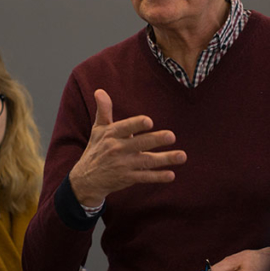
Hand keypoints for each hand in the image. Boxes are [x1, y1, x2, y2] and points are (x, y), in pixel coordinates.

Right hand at [69, 89, 186, 205]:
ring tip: (182, 156)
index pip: (125, 128)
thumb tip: (100, 91)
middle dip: (155, 140)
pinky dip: (158, 177)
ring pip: (146, 161)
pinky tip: (171, 174)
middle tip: (172, 136)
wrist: (87, 179)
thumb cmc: (96, 149)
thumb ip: (104, 110)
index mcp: (111, 135)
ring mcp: (123, 165)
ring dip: (165, 159)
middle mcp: (117, 149)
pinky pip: (145, 177)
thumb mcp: (98, 129)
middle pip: (139, 144)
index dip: (136, 125)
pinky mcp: (127, 178)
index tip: (149, 122)